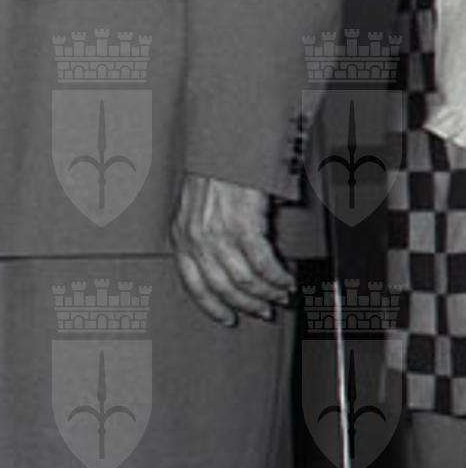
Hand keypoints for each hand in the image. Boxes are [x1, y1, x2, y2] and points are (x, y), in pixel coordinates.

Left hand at [170, 174, 291, 325]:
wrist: (224, 147)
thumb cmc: (213, 177)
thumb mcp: (194, 211)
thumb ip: (201, 240)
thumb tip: (225, 274)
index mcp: (180, 234)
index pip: (192, 283)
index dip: (212, 306)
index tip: (228, 319)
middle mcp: (195, 236)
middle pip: (222, 287)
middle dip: (247, 304)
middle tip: (265, 310)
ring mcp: (218, 232)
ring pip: (245, 281)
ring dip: (267, 293)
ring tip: (280, 294)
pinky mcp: (243, 225)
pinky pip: (264, 264)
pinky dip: (278, 277)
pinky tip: (287, 280)